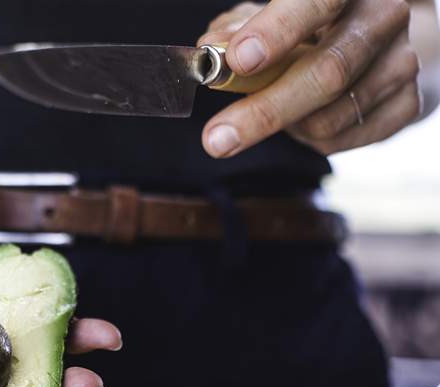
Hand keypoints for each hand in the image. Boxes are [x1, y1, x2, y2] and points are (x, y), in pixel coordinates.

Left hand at [198, 0, 420, 156]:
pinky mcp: (407, 104)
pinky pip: (340, 139)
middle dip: (264, 111)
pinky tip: (302, 118)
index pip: (318, 0)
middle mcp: (384, 17)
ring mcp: (401, 62)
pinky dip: (306, 138)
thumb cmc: (311, 26)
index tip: (237, 61)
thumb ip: (237, 30)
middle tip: (215, 137)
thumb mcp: (269, 17)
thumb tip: (211, 47)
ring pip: (329, 117)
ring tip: (272, 108)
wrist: (379, 45)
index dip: (277, 31)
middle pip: (327, 72)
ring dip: (285, 125)